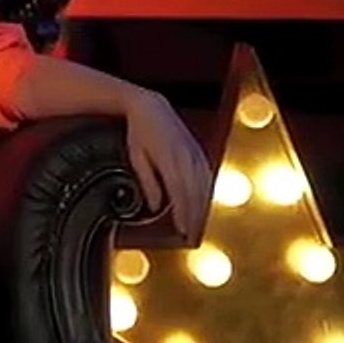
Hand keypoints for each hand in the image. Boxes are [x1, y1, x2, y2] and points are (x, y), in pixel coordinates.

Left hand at [124, 89, 212, 238]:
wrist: (152, 107)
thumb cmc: (140, 133)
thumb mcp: (136, 157)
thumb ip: (147, 182)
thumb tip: (155, 206)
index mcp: (169, 159)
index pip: (180, 194)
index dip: (183, 215)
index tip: (182, 232)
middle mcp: (186, 157)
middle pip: (195, 194)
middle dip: (194, 217)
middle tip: (191, 236)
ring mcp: (195, 153)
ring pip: (204, 187)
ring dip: (202, 208)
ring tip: (198, 225)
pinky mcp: (199, 152)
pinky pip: (207, 177)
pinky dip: (207, 193)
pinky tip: (204, 205)